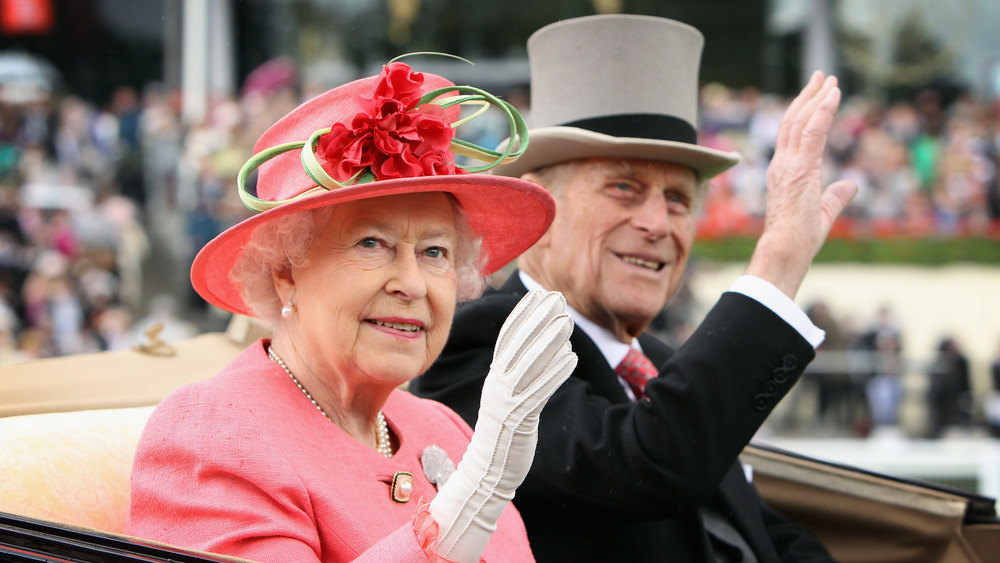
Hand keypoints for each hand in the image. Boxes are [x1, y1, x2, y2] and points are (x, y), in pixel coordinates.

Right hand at [429, 289, 576, 561]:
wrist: (488, 470)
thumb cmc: (504, 432)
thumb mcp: (508, 397)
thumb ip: (519, 374)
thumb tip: (539, 347)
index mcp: (495, 377)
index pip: (506, 338)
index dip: (522, 314)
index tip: (538, 294)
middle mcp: (497, 385)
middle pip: (518, 344)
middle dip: (538, 318)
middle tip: (557, 298)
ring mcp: (506, 401)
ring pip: (528, 364)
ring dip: (549, 340)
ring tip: (567, 321)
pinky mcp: (519, 419)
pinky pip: (538, 391)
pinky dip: (554, 373)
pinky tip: (572, 358)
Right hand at [745, 71, 857, 297]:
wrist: (786, 248)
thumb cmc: (799, 238)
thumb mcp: (824, 212)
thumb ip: (836, 196)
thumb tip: (851, 185)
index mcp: (784, 172)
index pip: (792, 135)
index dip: (803, 112)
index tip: (816, 95)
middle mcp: (782, 163)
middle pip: (793, 121)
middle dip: (808, 96)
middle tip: (821, 77)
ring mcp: (789, 164)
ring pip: (801, 121)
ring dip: (816, 97)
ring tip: (829, 79)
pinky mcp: (800, 167)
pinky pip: (812, 131)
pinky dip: (823, 110)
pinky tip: (833, 95)